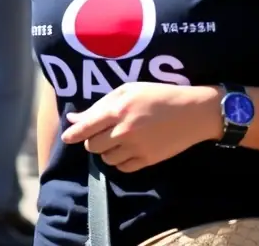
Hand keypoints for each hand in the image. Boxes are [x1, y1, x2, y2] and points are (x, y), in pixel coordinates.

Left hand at [61, 83, 221, 172]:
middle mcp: (124, 131)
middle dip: (92, 141)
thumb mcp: (127, 90)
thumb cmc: (158, 95)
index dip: (73, 135)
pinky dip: (119, 161)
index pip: (85, 128)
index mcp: (117, 110)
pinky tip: (126, 150)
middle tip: (100, 133)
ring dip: (106, 151)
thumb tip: (74, 119)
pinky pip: (123, 168)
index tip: (66, 138)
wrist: (193, 111)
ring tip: (116, 140)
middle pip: (93, 146)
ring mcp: (136, 148)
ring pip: (106, 159)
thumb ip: (99, 105)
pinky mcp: (148, 160)